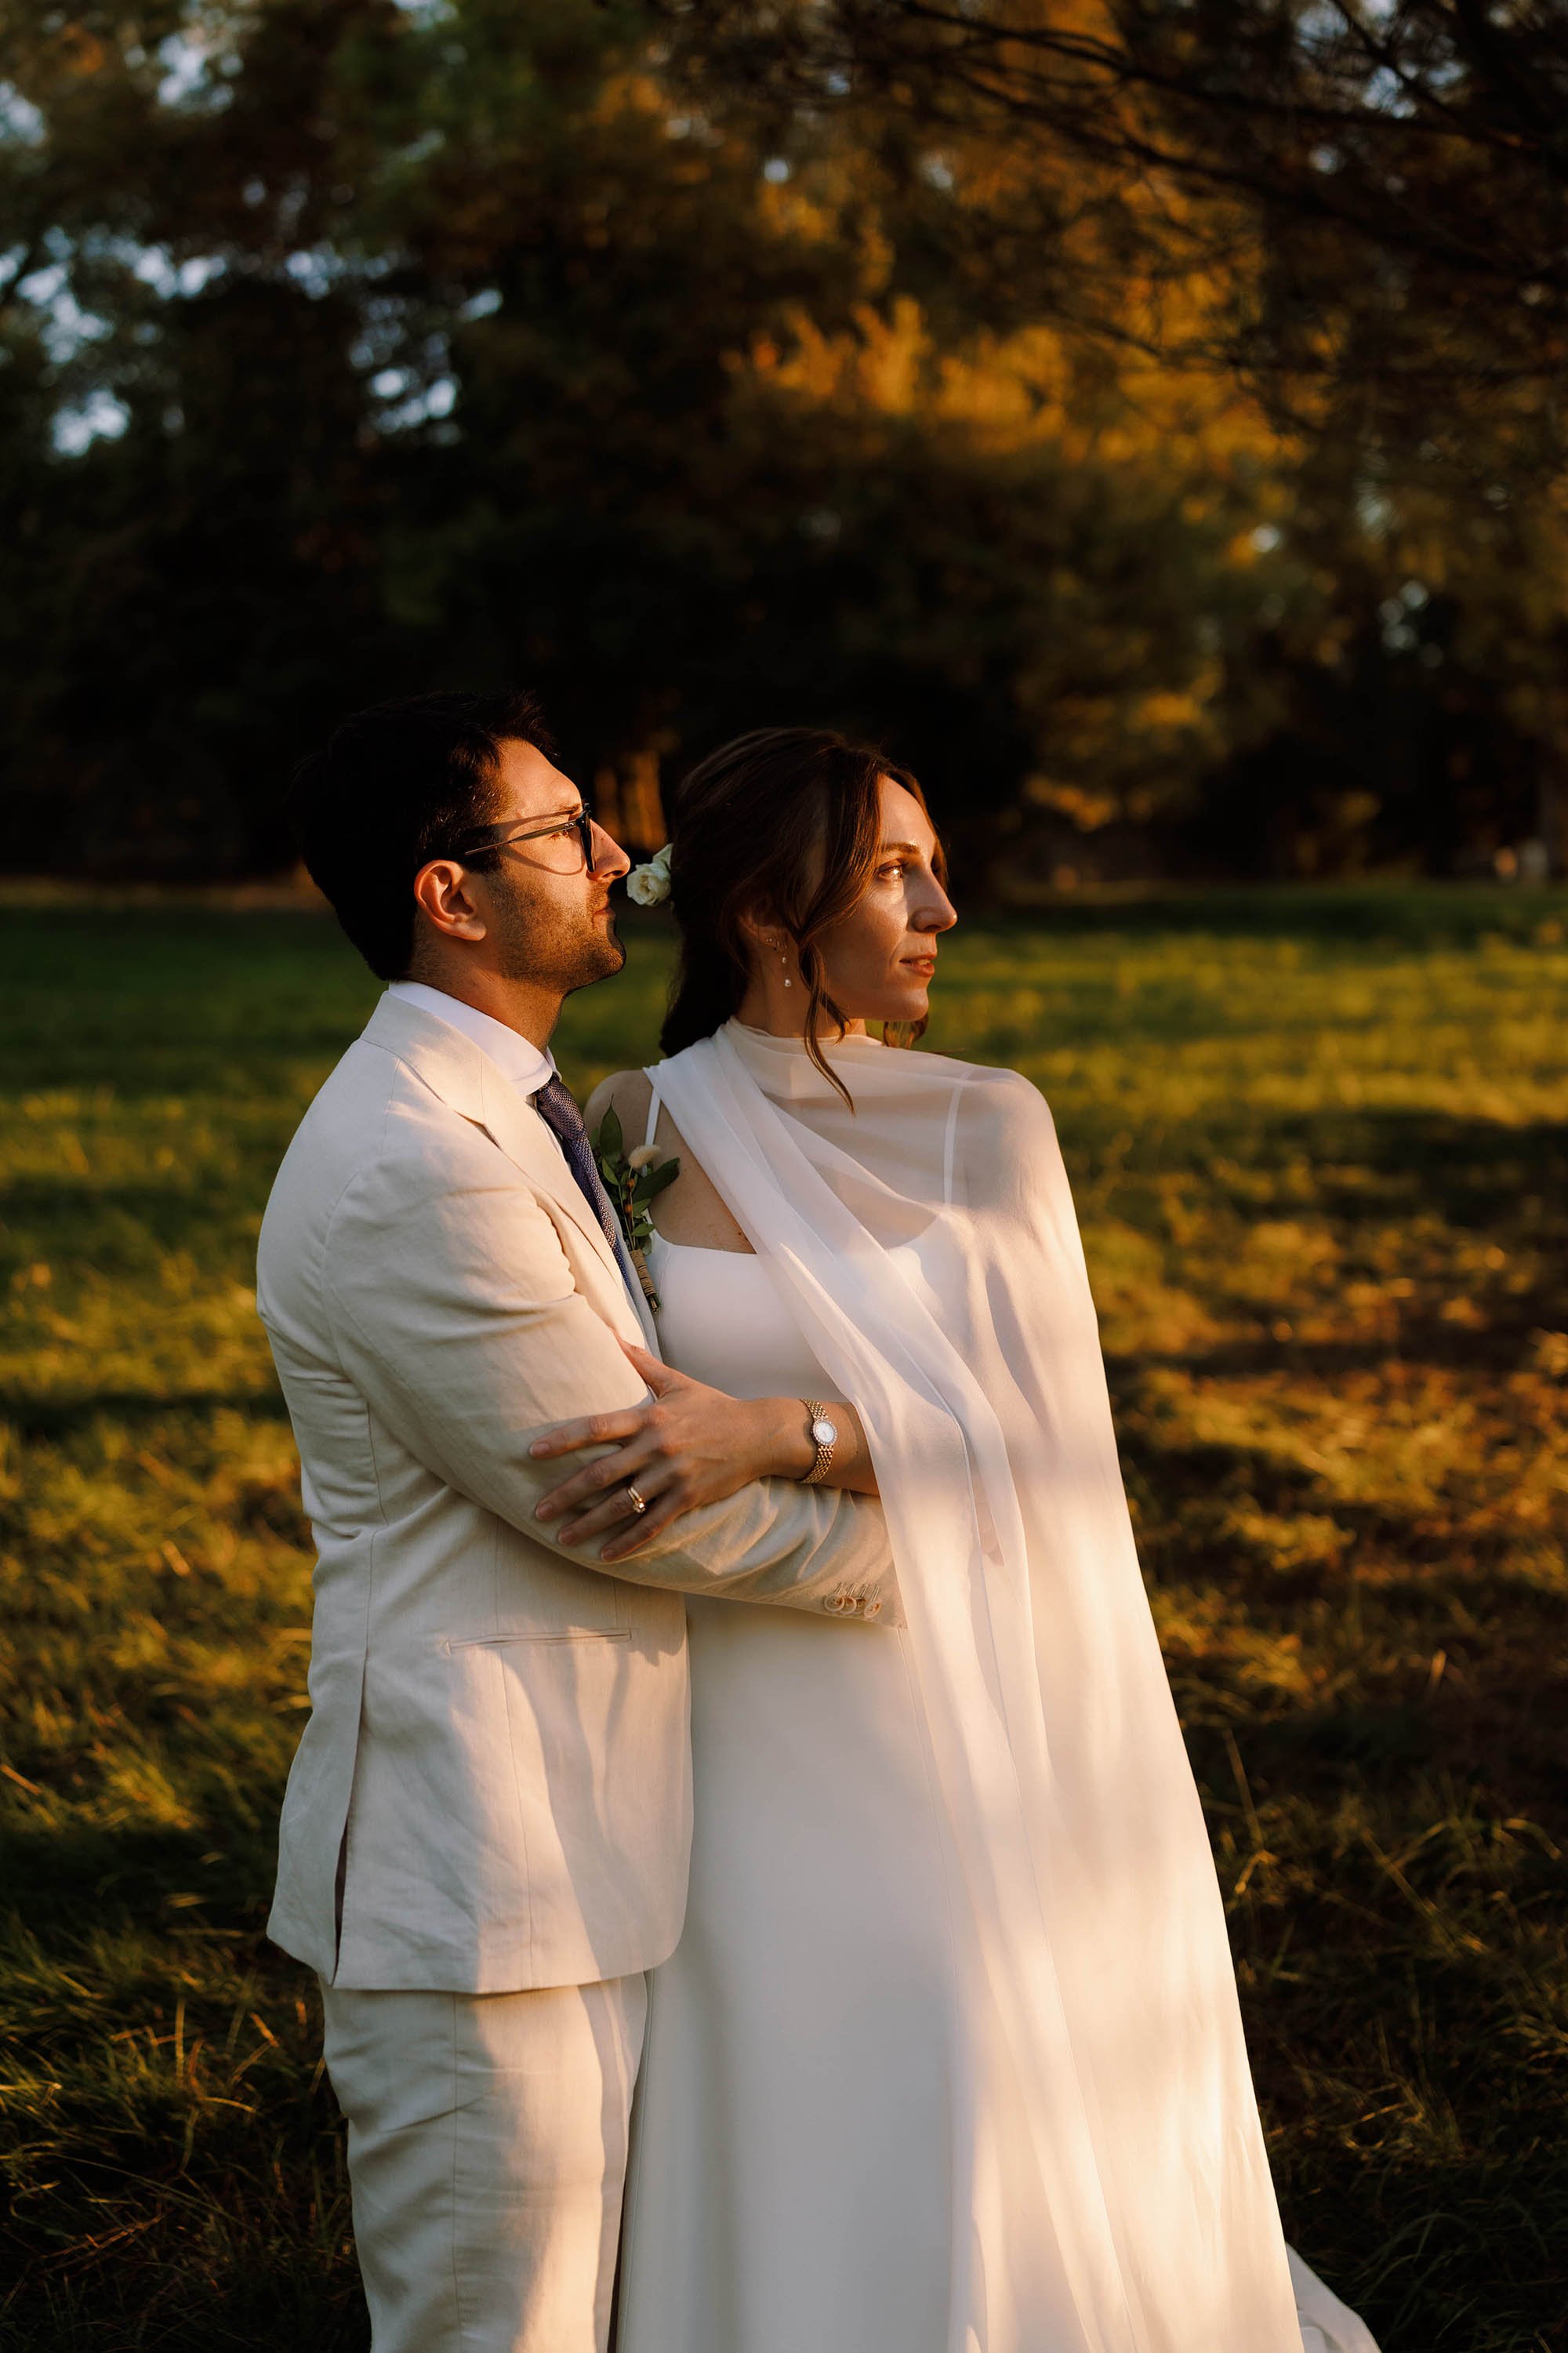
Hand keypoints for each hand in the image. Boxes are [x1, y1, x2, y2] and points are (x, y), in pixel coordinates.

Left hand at [529, 1343, 812, 1559]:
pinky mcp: (688, 1499)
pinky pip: (652, 1525)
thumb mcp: (677, 1382)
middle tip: (537, 1511)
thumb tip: (610, 1334)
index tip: (533, 1453)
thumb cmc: (713, 1406)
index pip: (597, 1427)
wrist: (759, 1434)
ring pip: (622, 1505)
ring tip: (562, 1538)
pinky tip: (604, 1556)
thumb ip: (640, 1363)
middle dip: (565, 1494)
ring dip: (589, 1524)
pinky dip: (627, 1543)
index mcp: (650, 1417)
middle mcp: (658, 1447)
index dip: (562, 1440)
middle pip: (601, 1474)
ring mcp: (673, 1476)